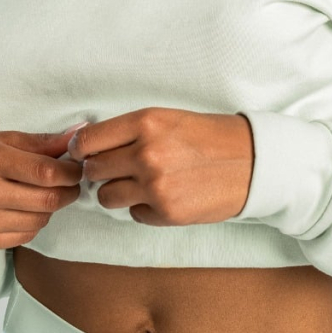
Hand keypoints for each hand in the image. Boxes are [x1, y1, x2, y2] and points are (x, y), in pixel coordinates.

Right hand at [0, 130, 83, 252]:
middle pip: (47, 200)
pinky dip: (34, 223)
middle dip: (69, 192)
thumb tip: (79, 133)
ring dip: (51, 208)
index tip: (77, 168)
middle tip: (72, 183)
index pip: (46, 172)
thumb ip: (43, 141)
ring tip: (46, 194)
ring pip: (39, 220)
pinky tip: (27, 210)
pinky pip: (24, 237)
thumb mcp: (2, 140)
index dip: (71, 172)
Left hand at [66, 107, 253, 226]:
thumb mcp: (166, 118)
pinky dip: (142, 208)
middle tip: (117, 168)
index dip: (81, 149)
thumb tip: (88, 144)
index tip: (84, 153)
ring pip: (106, 196)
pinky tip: (163, 195)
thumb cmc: (208, 135)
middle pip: (93, 170)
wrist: (250, 161)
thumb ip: (129, 130)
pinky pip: (133, 214)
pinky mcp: (166, 213)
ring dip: (117, 191)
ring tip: (139, 183)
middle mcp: (146, 153)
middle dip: (100, 171)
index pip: (87, 140)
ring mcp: (155, 186)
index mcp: (145, 122)